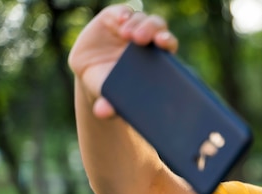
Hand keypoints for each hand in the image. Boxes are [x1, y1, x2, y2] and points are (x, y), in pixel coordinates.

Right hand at [67, 4, 177, 118]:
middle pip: (157, 27)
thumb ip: (111, 106)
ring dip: (137, 23)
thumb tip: (101, 113)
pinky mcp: (113, 18)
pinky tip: (120, 19)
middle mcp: (146, 40)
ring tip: (126, 33)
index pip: (168, 45)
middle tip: (139, 39)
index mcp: (155, 58)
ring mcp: (130, 28)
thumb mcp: (112, 97)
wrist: (93, 76)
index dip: (167, 41)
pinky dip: (122, 14)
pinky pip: (122, 12)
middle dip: (152, 30)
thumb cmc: (113, 89)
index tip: (163, 43)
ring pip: (141, 18)